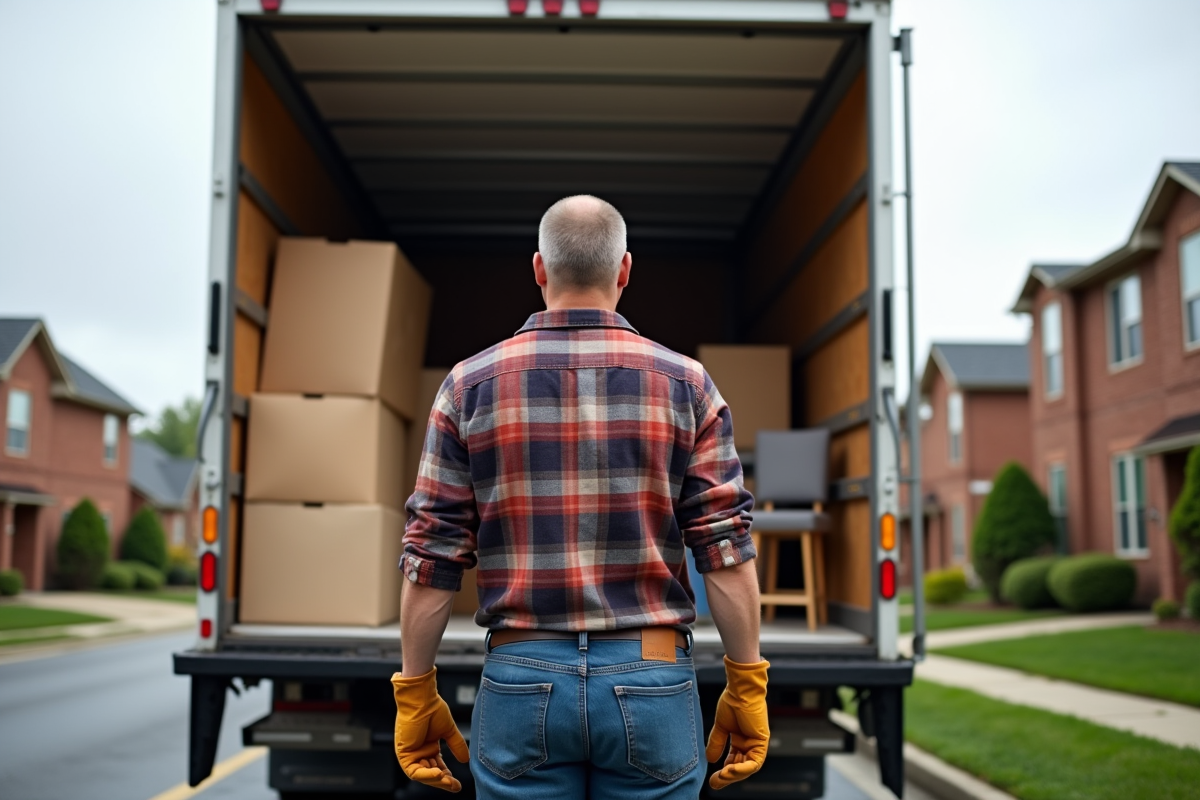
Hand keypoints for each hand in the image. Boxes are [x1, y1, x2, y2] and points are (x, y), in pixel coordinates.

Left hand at [392, 669, 470, 791]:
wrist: (422, 699)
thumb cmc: (432, 709)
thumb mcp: (448, 731)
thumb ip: (456, 745)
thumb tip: (467, 760)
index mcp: (429, 747)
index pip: (438, 768)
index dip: (448, 777)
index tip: (458, 784)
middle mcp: (419, 752)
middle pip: (430, 774)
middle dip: (443, 782)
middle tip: (454, 786)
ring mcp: (410, 754)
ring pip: (422, 775)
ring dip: (435, 780)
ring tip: (448, 780)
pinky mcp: (403, 754)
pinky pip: (414, 771)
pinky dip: (426, 774)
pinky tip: (439, 773)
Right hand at [704, 656, 769, 789]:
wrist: (740, 689)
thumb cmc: (732, 701)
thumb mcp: (721, 726)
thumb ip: (716, 743)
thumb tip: (710, 760)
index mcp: (740, 739)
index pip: (733, 761)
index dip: (724, 772)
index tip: (713, 780)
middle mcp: (749, 743)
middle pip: (741, 767)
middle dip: (728, 777)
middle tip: (715, 783)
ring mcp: (756, 743)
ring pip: (748, 768)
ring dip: (735, 774)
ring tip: (722, 777)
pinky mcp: (761, 742)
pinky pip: (755, 762)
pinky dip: (743, 768)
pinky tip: (730, 769)